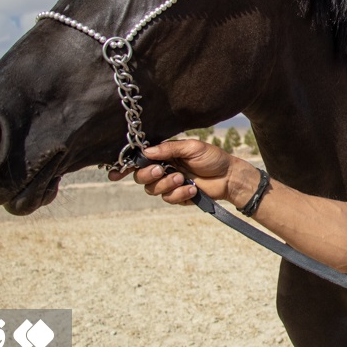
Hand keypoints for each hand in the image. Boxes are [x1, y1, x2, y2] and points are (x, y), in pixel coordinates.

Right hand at [107, 139, 234, 204]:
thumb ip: (169, 149)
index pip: (140, 160)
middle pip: (141, 177)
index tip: (117, 173)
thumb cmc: (212, 157)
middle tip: (162, 170)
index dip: (126, 167)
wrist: (229, 176)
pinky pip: (169, 199)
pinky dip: (180, 193)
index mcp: (164, 155)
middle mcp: (164, 169)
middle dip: (149, 175)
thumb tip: (147, 151)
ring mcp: (170, 184)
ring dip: (166, 184)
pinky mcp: (178, 196)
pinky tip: (193, 188)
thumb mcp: (191, 147)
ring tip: (183, 178)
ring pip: (153, 190)